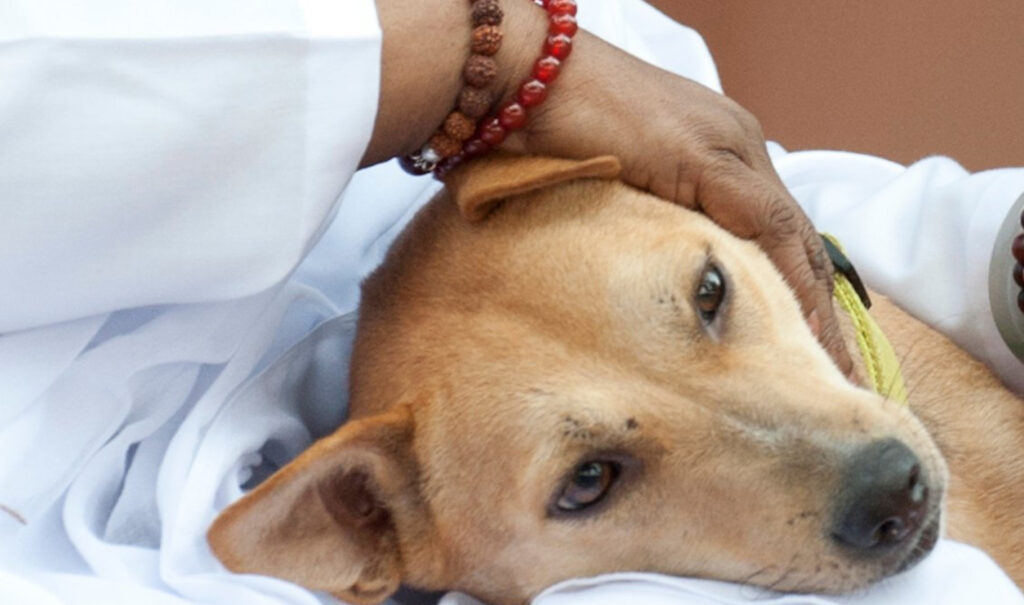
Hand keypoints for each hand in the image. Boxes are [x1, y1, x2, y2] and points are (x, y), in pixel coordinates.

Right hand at [364, 0, 851, 377]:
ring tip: (833, 368)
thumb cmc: (548, 131)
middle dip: (822, 308)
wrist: (521, 74)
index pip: (776, 233)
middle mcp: (736, 145)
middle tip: (841, 370)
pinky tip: (802, 328)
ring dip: (817, 306)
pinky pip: (765, 225)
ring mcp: (725, 146)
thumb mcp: (614, 192)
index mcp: (719, 154)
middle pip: (797, 238)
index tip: (813, 352)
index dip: (801, 293)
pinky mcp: (703, 155)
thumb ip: (648, 227)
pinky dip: (787, 279)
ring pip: (793, 236)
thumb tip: (653, 291)